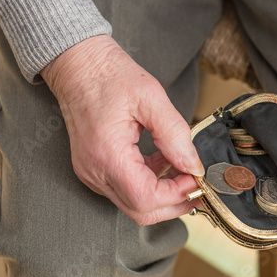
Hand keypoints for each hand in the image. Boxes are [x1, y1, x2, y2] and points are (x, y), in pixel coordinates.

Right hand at [41, 35, 203, 224]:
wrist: (79, 66)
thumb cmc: (110, 76)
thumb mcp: (151, 98)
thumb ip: (175, 135)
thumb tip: (193, 166)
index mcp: (108, 155)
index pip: (146, 199)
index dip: (177, 194)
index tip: (196, 178)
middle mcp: (96, 172)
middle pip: (140, 211)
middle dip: (174, 203)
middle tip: (197, 185)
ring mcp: (93, 173)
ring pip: (134, 204)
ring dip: (164, 194)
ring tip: (184, 170)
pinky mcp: (96, 169)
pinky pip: (127, 188)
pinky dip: (151, 183)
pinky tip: (164, 162)